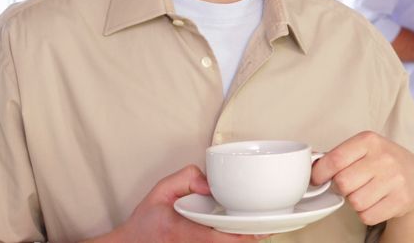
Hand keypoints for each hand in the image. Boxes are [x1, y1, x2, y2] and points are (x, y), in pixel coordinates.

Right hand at [90, 165, 266, 242]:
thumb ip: (184, 178)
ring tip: (260, 232)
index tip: (258, 229)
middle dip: (248, 239)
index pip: (214, 238)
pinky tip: (244, 236)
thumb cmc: (146, 222)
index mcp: (180, 231)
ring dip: (242, 242)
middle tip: (267, 228)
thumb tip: (209, 182)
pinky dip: (233, 242)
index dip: (240, 235)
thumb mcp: (159, 191)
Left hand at [311, 131, 413, 227]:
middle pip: (343, 183)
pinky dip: (367, 214)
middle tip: (352, 184)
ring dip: (356, 202)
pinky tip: (376, 202)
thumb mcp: (363, 149)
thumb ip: (338, 155)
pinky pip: (367, 216)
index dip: (320, 173)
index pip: (334, 159)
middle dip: (343, 188)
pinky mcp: (401, 200)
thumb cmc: (382, 161)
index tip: (318, 179)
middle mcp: (383, 158)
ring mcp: (394, 179)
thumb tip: (309, 165)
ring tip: (367, 192)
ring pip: (355, 202)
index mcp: (369, 140)